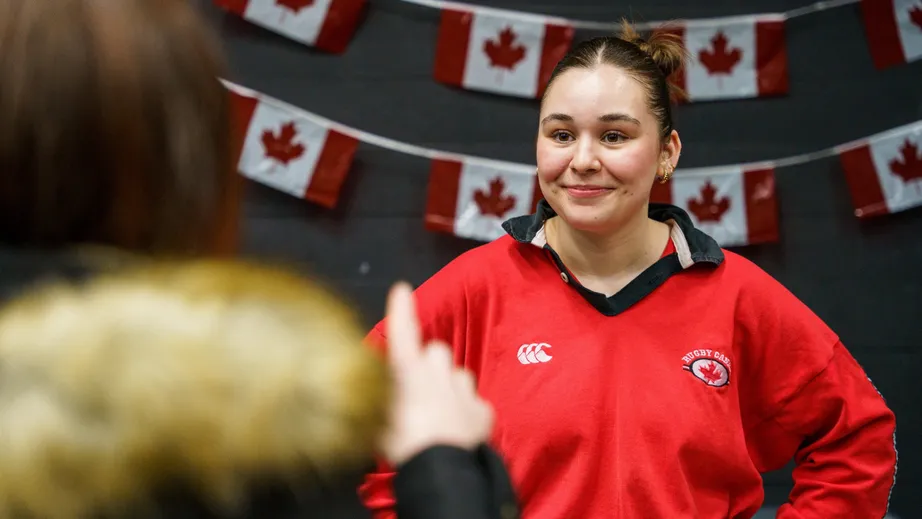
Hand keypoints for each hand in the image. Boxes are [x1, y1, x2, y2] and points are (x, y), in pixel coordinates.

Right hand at [380, 282, 493, 465]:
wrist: (439, 470)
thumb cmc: (401, 445)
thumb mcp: (378, 422)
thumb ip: (380, 401)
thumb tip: (378, 396)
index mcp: (408, 371)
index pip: (403, 332)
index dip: (402, 310)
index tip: (402, 289)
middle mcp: (438, 372)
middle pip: (436, 352)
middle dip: (430, 365)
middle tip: (420, 392)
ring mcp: (464, 389)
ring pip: (458, 376)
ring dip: (450, 388)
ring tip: (440, 416)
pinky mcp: (484, 410)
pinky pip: (475, 404)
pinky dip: (468, 414)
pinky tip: (458, 433)